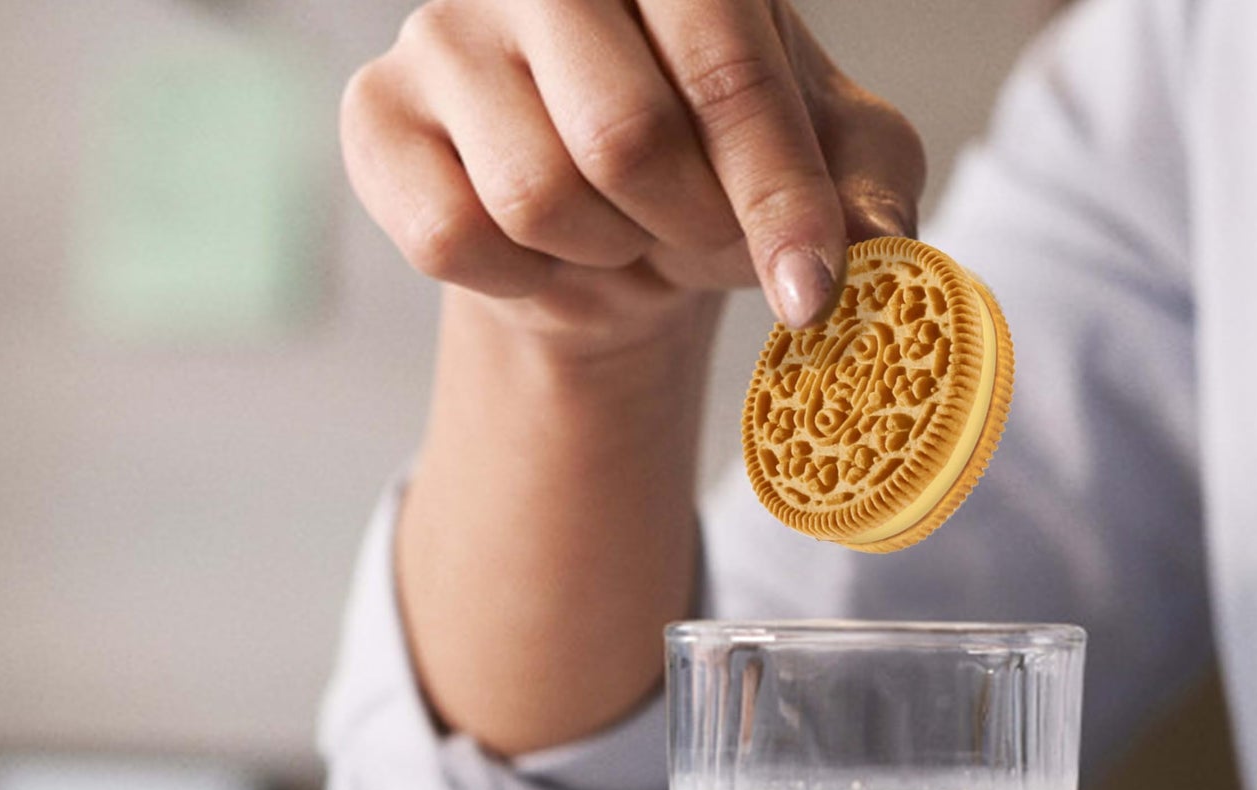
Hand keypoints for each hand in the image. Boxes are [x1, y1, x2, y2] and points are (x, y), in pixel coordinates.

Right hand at [340, 0, 923, 344]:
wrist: (603, 228)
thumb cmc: (716, 174)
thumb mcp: (824, 170)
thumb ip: (865, 190)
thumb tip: (880, 249)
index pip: (725, 66)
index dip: (775, 195)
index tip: (810, 292)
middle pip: (621, 135)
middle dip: (683, 229)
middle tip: (695, 239)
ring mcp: (445, 30)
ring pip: (535, 194)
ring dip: (601, 253)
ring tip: (617, 232)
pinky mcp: (376, 116)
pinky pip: (449, 236)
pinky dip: (518, 280)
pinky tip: (540, 253)